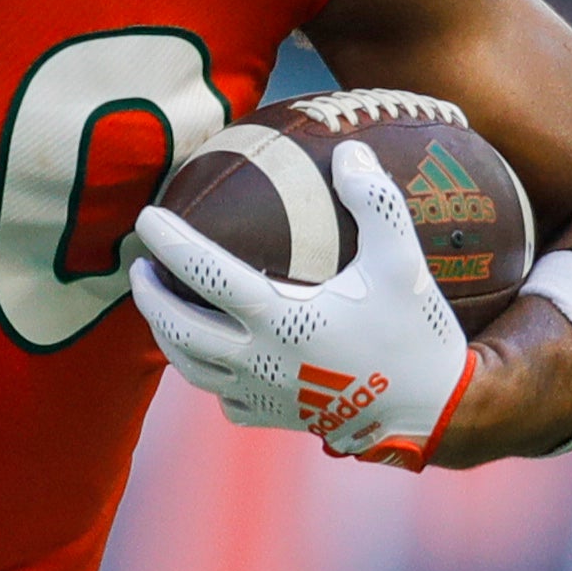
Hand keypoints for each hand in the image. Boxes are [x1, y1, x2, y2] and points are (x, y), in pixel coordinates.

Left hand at [127, 144, 477, 465]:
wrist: (432, 412)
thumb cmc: (415, 332)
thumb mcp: (402, 260)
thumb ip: (374, 201)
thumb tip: (347, 151)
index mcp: (280, 319)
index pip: (204, 274)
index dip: (169, 242)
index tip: (144, 217)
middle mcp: (259, 361)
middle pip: (178, 328)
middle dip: (149, 295)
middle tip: (139, 266)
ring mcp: (263, 396)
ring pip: (191, 368)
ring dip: (166, 335)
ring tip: (160, 307)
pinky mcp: (274, 419)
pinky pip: (224, 400)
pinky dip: (209, 376)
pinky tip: (213, 359)